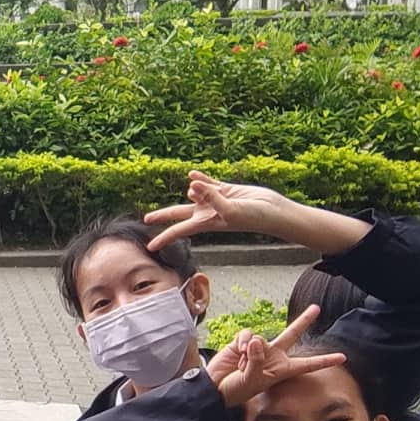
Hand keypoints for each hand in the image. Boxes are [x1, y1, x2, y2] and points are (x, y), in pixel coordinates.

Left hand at [144, 170, 298, 249]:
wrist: (273, 211)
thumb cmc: (254, 217)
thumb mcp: (230, 209)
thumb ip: (211, 197)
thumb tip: (192, 185)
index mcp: (206, 222)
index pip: (179, 230)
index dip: (164, 237)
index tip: (150, 246)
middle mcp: (207, 213)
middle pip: (179, 213)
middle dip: (163, 216)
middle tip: (146, 218)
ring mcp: (216, 201)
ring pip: (194, 194)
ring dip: (193, 189)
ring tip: (198, 184)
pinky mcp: (226, 190)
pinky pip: (208, 183)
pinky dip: (200, 178)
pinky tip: (192, 174)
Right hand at [205, 306, 345, 406]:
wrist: (214, 387)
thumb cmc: (235, 391)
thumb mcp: (250, 381)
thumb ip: (255, 360)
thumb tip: (256, 340)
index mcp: (281, 370)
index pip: (307, 364)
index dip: (324, 360)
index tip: (342, 357)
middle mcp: (273, 357)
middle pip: (292, 334)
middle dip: (304, 320)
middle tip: (317, 308)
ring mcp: (258, 348)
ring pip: (262, 336)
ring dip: (250, 349)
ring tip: (240, 364)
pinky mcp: (242, 342)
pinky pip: (247, 334)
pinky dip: (242, 341)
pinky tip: (236, 351)